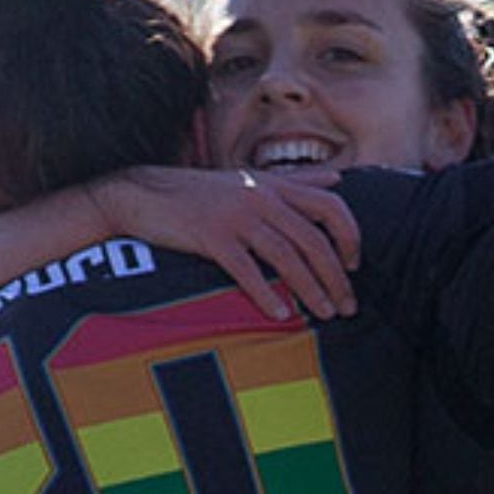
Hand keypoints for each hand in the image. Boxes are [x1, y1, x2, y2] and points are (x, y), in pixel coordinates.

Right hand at [93, 166, 359, 319]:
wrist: (140, 194)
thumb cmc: (195, 192)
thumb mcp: (249, 178)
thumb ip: (296, 180)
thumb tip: (338, 178)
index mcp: (273, 185)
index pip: (331, 206)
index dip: (350, 237)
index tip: (353, 265)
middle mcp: (261, 198)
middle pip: (314, 239)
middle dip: (336, 276)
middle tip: (347, 305)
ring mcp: (236, 216)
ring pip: (287, 257)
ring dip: (310, 289)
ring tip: (323, 314)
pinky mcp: (211, 237)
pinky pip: (247, 271)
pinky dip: (266, 295)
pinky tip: (280, 314)